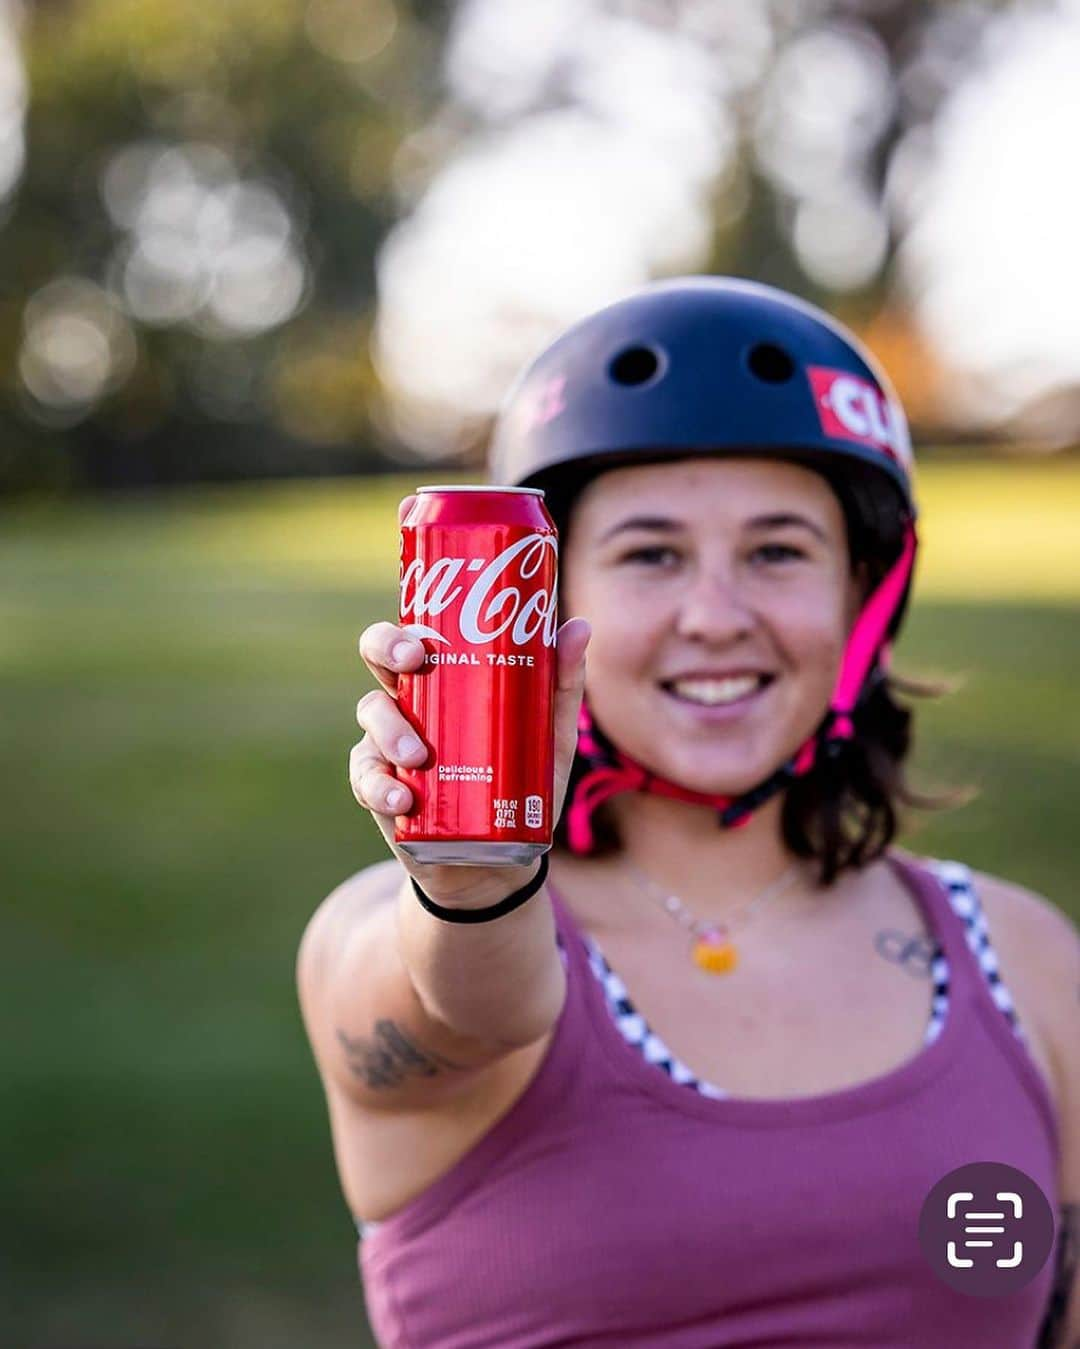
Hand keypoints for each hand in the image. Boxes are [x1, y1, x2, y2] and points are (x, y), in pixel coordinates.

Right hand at [349, 609, 590, 907]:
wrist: (499, 860)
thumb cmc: (521, 784)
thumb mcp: (548, 736)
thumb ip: (561, 683)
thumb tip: (579, 626)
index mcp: (442, 680)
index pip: (412, 637)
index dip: (404, 629)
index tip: (423, 641)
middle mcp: (410, 703)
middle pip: (377, 658)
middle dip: (384, 652)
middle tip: (411, 665)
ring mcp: (388, 746)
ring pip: (372, 718)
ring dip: (390, 731)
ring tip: (418, 756)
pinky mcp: (380, 790)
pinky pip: (366, 780)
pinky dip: (380, 788)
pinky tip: (402, 798)